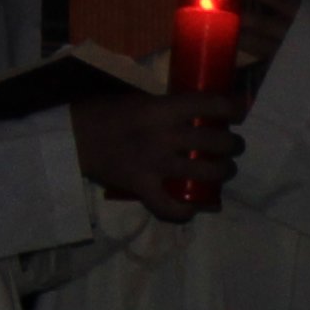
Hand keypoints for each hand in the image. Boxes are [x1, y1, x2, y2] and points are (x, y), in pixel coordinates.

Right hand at [72, 87, 243, 219]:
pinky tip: (194, 206)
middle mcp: (163, 137)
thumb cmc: (104, 112)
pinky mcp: (142, 188)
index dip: (231, 108)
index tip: (238, 112)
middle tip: (233, 145)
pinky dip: (186, 210)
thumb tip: (200, 107)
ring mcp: (154, 165)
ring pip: (206, 173)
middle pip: (216, 142)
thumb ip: (168, 105)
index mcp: (162, 109)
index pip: (210, 104)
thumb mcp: (139, 99)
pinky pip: (171, 207)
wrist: (71, 137)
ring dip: (223, 172)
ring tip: (224, 170)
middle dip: (233, 145)